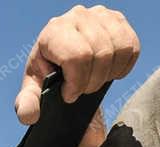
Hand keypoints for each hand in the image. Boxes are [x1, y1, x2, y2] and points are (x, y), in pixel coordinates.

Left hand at [15, 5, 139, 123]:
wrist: (62, 61)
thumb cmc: (47, 75)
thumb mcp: (33, 90)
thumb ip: (27, 104)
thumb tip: (28, 117)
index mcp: (53, 31)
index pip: (76, 56)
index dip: (77, 82)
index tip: (69, 95)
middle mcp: (77, 16)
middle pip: (99, 54)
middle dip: (92, 81)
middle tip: (82, 90)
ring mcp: (100, 15)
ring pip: (119, 49)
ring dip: (108, 74)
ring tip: (94, 81)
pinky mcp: (118, 20)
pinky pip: (132, 47)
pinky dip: (123, 66)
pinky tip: (109, 73)